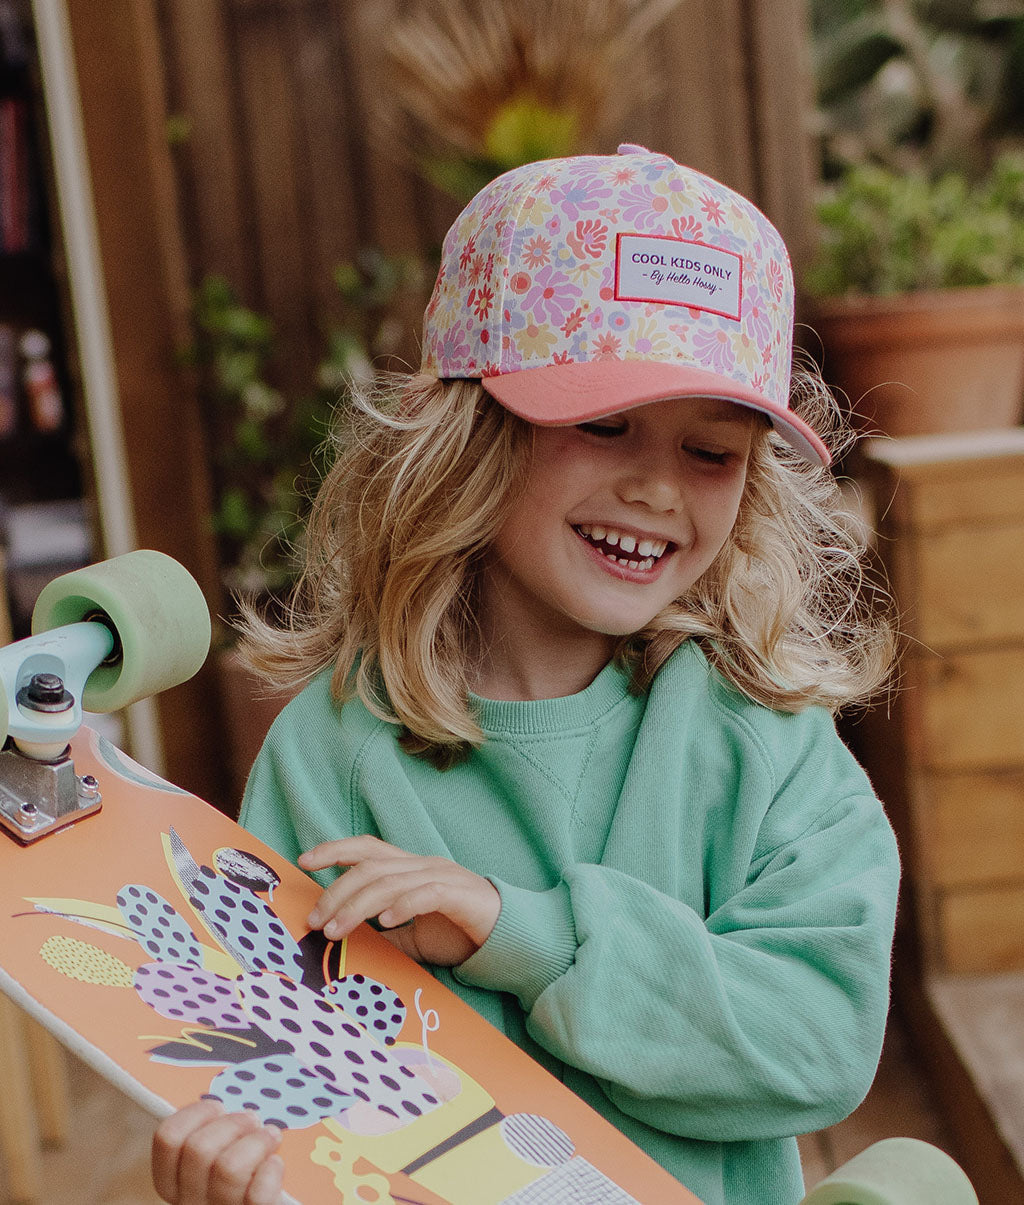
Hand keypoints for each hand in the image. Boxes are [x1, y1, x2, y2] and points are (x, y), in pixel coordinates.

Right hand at [152, 1099, 283, 1204]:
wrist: (257, 1203)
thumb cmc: (239, 1176)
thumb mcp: (213, 1155)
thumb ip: (212, 1133)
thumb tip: (231, 1100)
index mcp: (174, 1181)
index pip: (167, 1138)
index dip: (195, 1112)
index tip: (218, 1108)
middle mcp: (189, 1200)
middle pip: (198, 1149)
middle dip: (232, 1123)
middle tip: (251, 1120)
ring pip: (229, 1168)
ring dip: (256, 1142)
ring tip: (269, 1137)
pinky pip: (258, 1195)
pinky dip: (271, 1171)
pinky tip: (273, 1164)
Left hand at [299, 836, 500, 965]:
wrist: (508, 937)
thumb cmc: (459, 933)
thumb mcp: (413, 937)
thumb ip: (386, 935)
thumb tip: (349, 943)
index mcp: (410, 868)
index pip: (367, 849)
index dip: (335, 850)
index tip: (304, 861)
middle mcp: (422, 864)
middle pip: (370, 866)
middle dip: (336, 891)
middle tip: (315, 920)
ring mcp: (442, 876)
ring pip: (389, 881)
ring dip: (357, 907)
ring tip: (336, 931)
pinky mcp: (459, 894)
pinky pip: (425, 894)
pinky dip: (402, 906)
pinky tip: (386, 923)